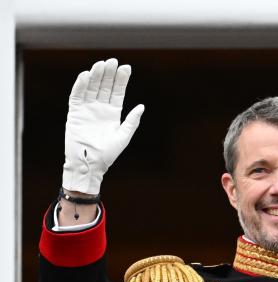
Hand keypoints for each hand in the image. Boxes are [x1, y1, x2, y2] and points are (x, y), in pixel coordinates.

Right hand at [63, 58, 144, 194]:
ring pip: (91, 88)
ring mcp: (87, 109)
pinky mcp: (75, 113)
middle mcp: (100, 108)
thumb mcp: (123, 136)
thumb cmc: (108, 154)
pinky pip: (77, 96)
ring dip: (95, 76)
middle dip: (109, 74)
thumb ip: (132, 121)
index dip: (121, 80)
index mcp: (113, 113)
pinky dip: (80, 86)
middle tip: (113, 61)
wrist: (90, 164)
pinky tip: (86, 75)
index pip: (117, 92)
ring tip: (101, 64)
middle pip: (104, 86)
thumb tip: (142, 106)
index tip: (126, 67)